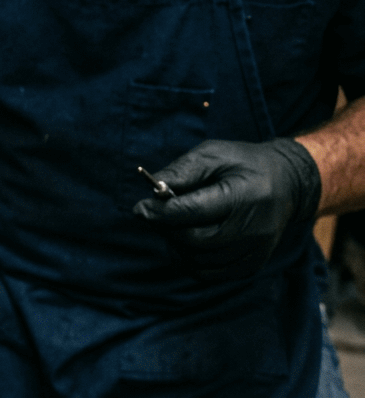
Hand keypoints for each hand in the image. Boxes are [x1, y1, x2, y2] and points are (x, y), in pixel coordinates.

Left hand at [133, 138, 321, 280]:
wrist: (288, 184)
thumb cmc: (243, 165)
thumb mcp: (213, 154)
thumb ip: (182, 171)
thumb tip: (152, 192)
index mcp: (245, 196)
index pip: (194, 212)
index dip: (161, 213)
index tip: (139, 209)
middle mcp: (254, 229)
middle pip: (194, 240)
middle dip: (166, 228)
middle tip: (154, 214)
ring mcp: (255, 251)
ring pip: (198, 261)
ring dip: (176, 244)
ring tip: (174, 224)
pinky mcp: (251, 265)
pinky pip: (208, 272)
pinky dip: (190, 259)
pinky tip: (189, 238)